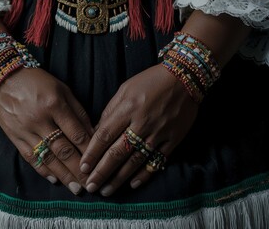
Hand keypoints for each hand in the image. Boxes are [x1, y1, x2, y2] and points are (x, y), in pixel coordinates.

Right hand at [0, 67, 93, 194]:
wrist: (3, 78)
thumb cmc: (38, 81)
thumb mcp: (62, 89)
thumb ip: (78, 111)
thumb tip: (92, 134)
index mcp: (55, 105)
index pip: (77, 134)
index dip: (90, 151)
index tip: (100, 163)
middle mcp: (40, 120)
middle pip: (64, 150)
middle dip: (79, 169)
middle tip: (91, 183)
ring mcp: (26, 130)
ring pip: (48, 157)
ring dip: (64, 175)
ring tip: (76, 188)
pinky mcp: (14, 137)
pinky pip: (30, 157)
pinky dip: (43, 170)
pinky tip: (55, 179)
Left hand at [80, 64, 198, 195]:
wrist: (184, 77)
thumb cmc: (150, 81)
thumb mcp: (125, 89)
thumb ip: (110, 111)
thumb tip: (97, 133)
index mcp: (127, 108)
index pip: (104, 136)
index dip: (92, 154)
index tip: (83, 167)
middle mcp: (142, 123)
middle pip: (118, 152)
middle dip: (102, 172)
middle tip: (91, 186)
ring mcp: (159, 133)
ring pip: (136, 161)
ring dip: (120, 178)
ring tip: (107, 191)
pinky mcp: (173, 139)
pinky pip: (157, 160)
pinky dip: (145, 174)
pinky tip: (133, 184)